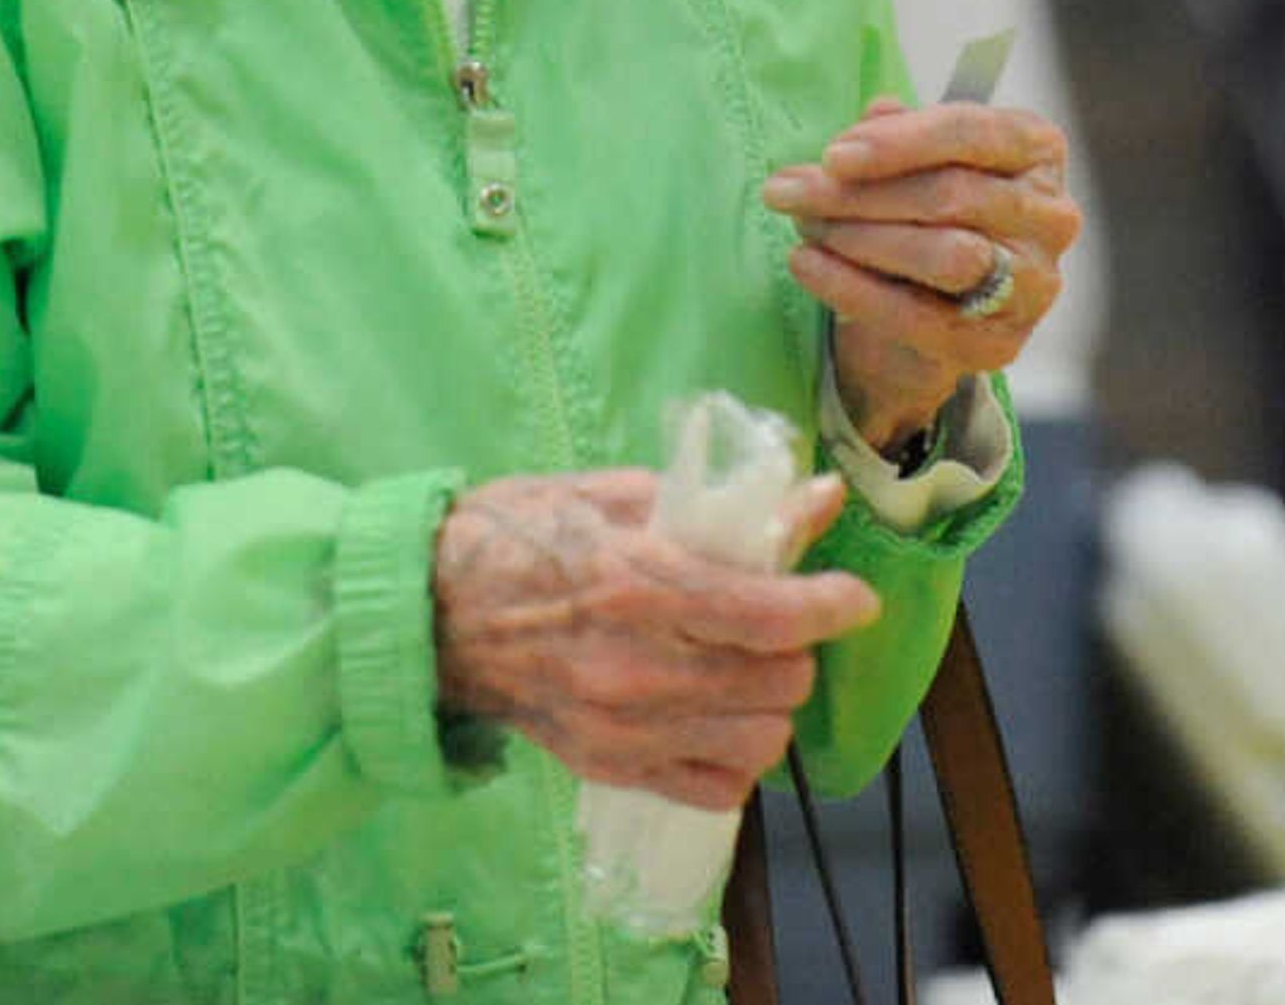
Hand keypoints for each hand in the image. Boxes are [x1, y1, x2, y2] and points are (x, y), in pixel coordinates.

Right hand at [431, 468, 879, 809]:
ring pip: (761, 742)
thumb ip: (722, 510)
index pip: (773, 615)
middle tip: (774, 623)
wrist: (430, 613)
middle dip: (794, 649)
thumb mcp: (616, 496)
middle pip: (779, 682)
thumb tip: (818, 501)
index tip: (854, 599)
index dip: (832, 606)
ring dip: (770, 705)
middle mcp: (638, 667)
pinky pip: (718, 788)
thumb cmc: (518, 535)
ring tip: (745, 673)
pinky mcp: (610, 767)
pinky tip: (716, 718)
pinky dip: (735, 757)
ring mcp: (624, 727)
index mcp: (640, 584)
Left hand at [763, 96, 1081, 450]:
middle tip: (790, 192)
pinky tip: (806, 265)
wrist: (927, 309)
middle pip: (951, 196)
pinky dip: (852, 289)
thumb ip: (897, 132)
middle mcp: (1051, 215)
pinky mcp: (999, 343)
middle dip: (859, 194)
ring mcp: (1034, 284)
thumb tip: (876, 115)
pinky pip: (920, 316)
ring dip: (861, 238)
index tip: (833, 155)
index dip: (899, 143)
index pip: (973, 133)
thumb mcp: (911, 159)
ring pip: (947, 254)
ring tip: (805, 227)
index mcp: (1036, 149)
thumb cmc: (923, 211)